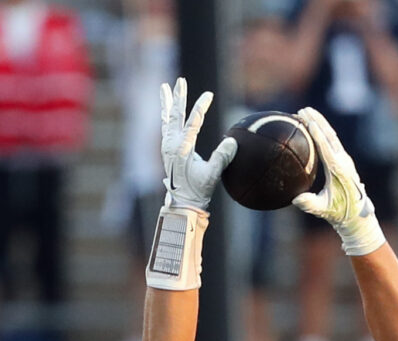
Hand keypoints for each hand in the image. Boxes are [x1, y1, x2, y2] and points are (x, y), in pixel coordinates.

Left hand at [159, 80, 234, 212]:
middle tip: (181, 80)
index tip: (208, 94)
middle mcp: (173, 145)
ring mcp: (168, 146)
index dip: (200, 107)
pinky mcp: (167, 149)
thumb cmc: (198, 190)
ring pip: (167, 119)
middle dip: (179, 97)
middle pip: (176, 116)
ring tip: (165, 86)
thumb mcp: (212, 176)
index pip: (193, 123)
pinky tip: (166, 107)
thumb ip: (221, 159)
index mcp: (183, 150)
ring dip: (168, 102)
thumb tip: (232, 142)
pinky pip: (165, 126)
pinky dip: (166, 115)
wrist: (182, 202)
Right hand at [291, 108, 385, 256]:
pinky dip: (323, 132)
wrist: (357, 215)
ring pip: (332, 136)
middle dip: (317, 120)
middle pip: (329, 135)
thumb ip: (310, 204)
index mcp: (337, 169)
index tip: (307, 120)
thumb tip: (297, 200)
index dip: (316, 132)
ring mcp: (345, 160)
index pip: (325, 146)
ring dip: (320, 123)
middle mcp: (343, 161)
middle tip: (304, 109)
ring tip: (308, 112)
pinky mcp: (344, 162)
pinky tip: (315, 128)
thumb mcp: (324, 210)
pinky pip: (333, 142)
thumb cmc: (340, 213)